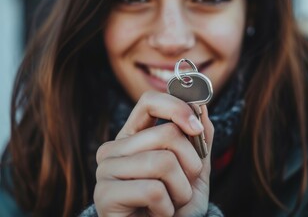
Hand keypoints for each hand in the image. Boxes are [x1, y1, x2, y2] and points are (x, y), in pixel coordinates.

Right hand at [94, 91, 213, 216]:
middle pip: (167, 133)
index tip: (197, 128)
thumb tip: (202, 105)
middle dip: (190, 165)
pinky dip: (167, 208)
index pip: (149, 102)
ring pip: (163, 161)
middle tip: (182, 187)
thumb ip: (198, 138)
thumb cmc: (176, 204)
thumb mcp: (194, 169)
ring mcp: (106, 170)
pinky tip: (157, 214)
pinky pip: (153, 190)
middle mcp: (114, 148)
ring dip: (180, 190)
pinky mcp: (104, 195)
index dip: (176, 107)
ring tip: (170, 203)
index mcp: (133, 137)